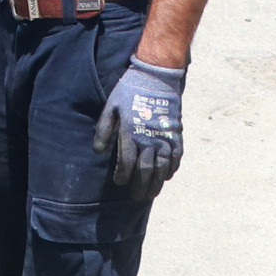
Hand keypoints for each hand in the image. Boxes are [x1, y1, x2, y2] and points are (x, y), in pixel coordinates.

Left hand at [93, 57, 185, 196]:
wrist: (156, 78)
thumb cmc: (129, 93)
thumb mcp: (110, 108)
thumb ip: (104, 131)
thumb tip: (99, 152)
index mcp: (130, 133)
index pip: (127, 163)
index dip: (123, 176)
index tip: (119, 182)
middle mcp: (149, 138)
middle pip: (146, 170)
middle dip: (140, 186)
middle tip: (136, 196)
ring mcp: (165, 137)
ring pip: (162, 168)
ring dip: (157, 183)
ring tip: (151, 194)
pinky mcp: (176, 134)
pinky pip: (176, 157)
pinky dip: (171, 169)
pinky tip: (166, 176)